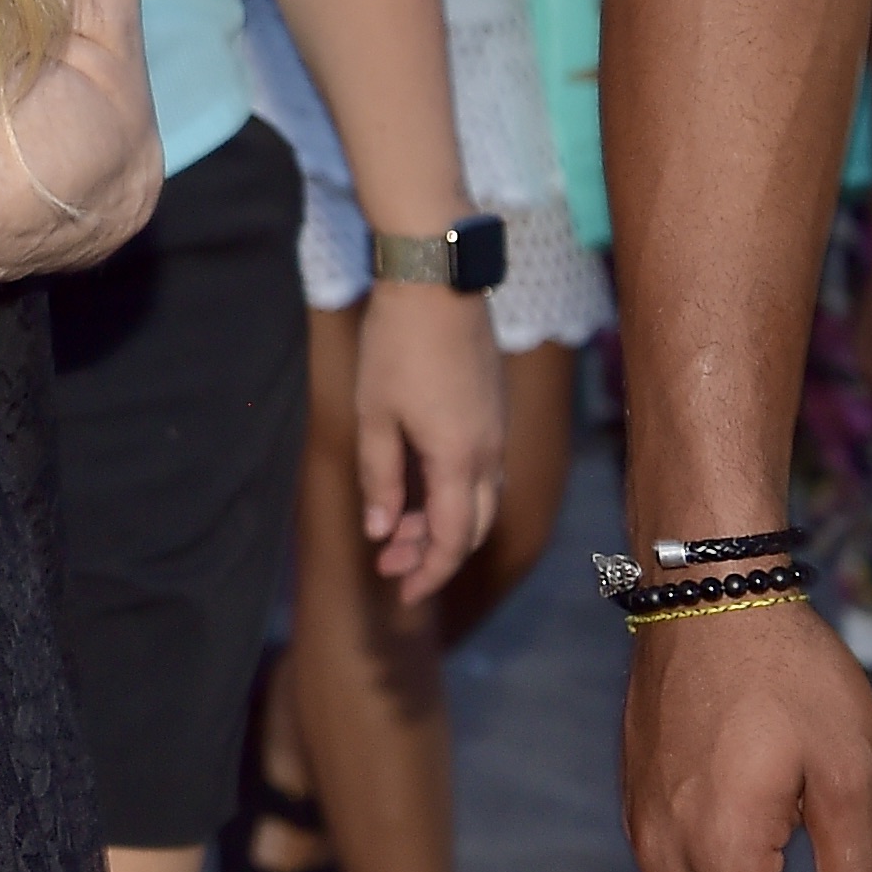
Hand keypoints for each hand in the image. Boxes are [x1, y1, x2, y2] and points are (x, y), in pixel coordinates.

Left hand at [352, 279, 508, 603]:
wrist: (437, 278)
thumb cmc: (397, 346)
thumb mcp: (374, 417)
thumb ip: (380, 479)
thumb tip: (382, 530)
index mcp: (459, 460)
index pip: (453, 540)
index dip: (429, 573)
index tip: (402, 593)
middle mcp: (489, 451)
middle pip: (473, 526)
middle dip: (433, 554)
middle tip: (390, 563)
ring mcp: (496, 428)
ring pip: (480, 498)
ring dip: (444, 521)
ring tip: (398, 527)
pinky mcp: (493, 407)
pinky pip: (482, 469)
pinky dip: (455, 491)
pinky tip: (420, 485)